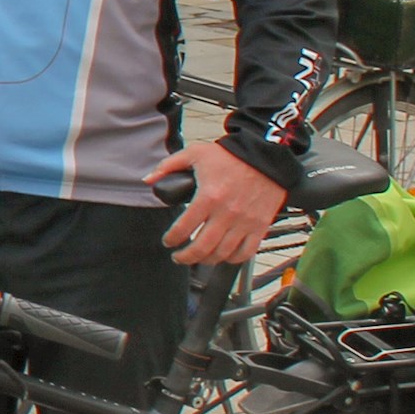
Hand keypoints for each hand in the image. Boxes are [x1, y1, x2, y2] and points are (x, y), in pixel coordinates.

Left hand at [160, 139, 288, 267]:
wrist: (266, 156)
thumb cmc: (231, 156)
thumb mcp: (195, 153)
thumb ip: (168, 166)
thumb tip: (149, 180)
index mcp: (208, 197)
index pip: (183, 228)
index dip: (171, 239)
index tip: (168, 241)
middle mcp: (227, 213)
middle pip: (202, 247)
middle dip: (185, 257)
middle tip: (178, 257)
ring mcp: (244, 222)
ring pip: (222, 253)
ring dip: (206, 260)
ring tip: (198, 258)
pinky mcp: (260, 226)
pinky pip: (246, 252)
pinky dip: (233, 259)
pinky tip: (223, 256)